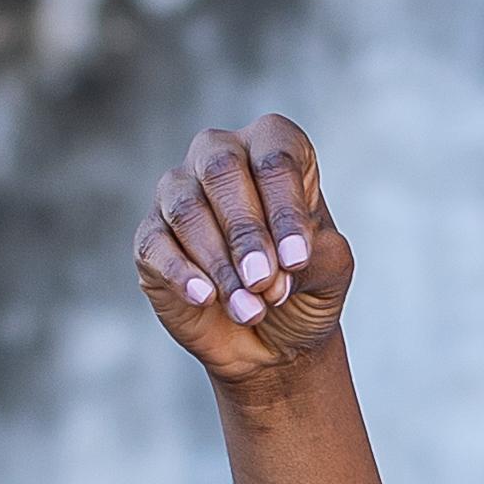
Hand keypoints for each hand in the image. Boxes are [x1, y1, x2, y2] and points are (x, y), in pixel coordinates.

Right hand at [132, 114, 348, 399]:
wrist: (271, 336)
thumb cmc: (302, 284)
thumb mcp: (331, 271)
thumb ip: (316, 257)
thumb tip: (275, 265)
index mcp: (273, 147)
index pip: (275, 158)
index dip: (285, 210)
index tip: (296, 261)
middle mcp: (220, 156)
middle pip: (222, 169)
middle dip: (245, 231)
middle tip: (263, 281)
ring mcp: (179, 193)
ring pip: (187, 209)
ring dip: (220, 263)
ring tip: (248, 308)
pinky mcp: (151, 239)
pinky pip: (156, 245)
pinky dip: (181, 273)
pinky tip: (205, 297)